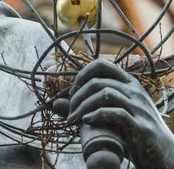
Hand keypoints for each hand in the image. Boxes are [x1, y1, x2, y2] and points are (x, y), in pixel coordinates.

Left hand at [53, 59, 173, 168]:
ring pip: (104, 94)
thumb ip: (85, 107)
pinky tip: (87, 122)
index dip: (81, 75)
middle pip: (97, 81)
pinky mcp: (139, 125)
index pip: (101, 64)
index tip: (72, 92)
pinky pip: (114, 112)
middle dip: (77, 96)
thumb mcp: (110, 115)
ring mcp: (139, 107)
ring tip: (75, 119)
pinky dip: (96, 115)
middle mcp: (134, 91)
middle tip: (70, 112)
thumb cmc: (133, 131)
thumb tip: (55, 104)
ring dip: (83, 106)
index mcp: (128, 83)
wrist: (164, 154)